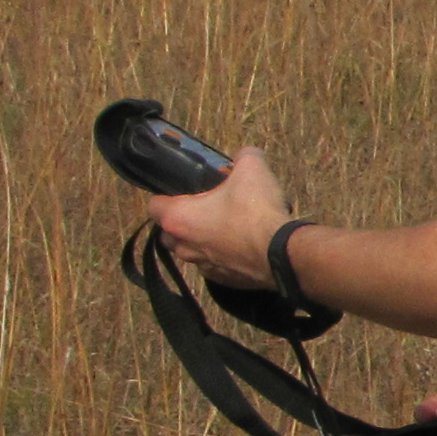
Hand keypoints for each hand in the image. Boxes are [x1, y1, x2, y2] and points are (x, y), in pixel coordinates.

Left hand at [149, 147, 287, 284]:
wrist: (282, 253)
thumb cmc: (256, 211)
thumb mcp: (251, 169)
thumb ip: (243, 156)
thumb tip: (246, 155)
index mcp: (179, 218)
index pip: (154, 206)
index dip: (164, 195)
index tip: (181, 190)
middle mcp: (184, 246)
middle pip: (169, 233)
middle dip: (182, 222)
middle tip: (205, 208)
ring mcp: (203, 266)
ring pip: (193, 252)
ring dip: (203, 240)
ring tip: (227, 227)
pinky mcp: (224, 280)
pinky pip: (215, 266)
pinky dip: (224, 256)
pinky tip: (243, 245)